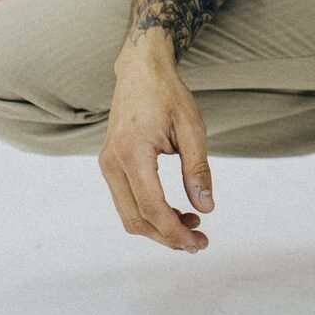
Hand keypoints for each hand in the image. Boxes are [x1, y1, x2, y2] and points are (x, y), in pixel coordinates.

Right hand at [99, 51, 215, 252]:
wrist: (140, 71)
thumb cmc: (168, 95)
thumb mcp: (192, 127)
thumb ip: (198, 168)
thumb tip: (206, 208)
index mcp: (132, 152)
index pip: (152, 207)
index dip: (175, 232)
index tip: (199, 243)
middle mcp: (112, 163)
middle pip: (136, 219)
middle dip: (167, 236)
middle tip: (199, 241)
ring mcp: (107, 165)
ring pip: (128, 215)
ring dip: (158, 228)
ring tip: (191, 225)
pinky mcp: (109, 165)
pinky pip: (126, 201)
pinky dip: (148, 214)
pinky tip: (174, 211)